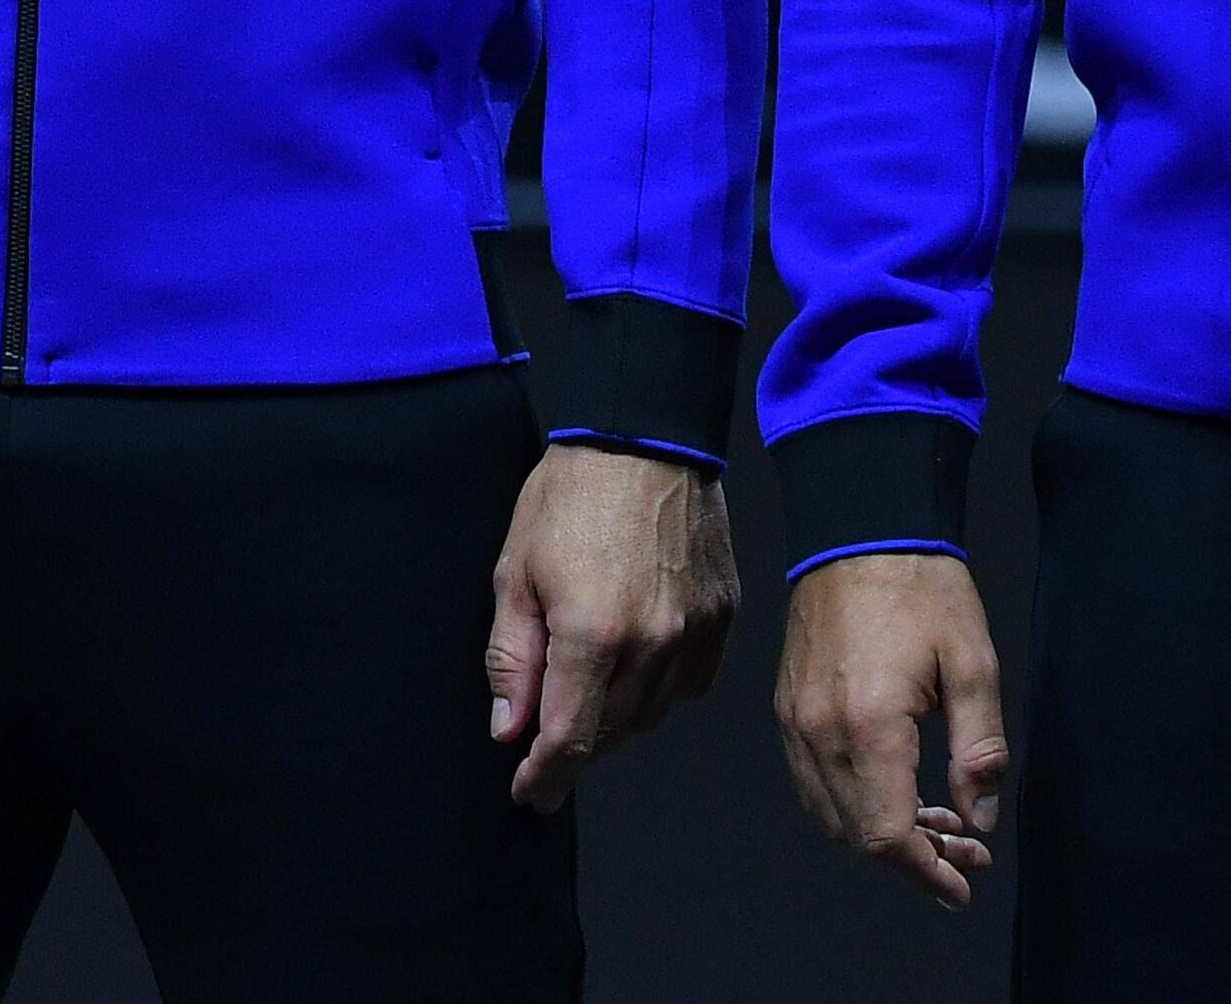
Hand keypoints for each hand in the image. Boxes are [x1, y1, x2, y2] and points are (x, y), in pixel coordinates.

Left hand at [487, 443, 737, 810]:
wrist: (645, 436)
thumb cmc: (570, 494)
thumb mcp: (516, 572)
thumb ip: (513, 658)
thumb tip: (510, 728)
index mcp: (593, 634)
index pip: (570, 739)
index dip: (545, 778)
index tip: (529, 795)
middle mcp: (652, 645)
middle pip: (612, 734)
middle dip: (574, 744)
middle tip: (543, 734)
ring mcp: (694, 634)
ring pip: (652, 715)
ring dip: (616, 717)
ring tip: (587, 683)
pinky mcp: (721, 618)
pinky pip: (689, 684)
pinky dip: (659, 688)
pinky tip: (635, 658)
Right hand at [776, 549, 1005, 909]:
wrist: (858, 527)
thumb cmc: (923, 588)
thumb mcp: (973, 663)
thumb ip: (980, 751)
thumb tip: (980, 820)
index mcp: (868, 724)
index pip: (886, 835)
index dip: (928, 873)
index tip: (964, 885)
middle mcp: (819, 732)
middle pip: (857, 836)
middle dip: (915, 860)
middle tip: (968, 851)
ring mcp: (794, 721)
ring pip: (831, 816)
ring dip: (882, 836)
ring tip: (939, 824)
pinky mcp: (787, 708)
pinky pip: (813, 783)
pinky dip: (852, 806)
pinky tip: (894, 792)